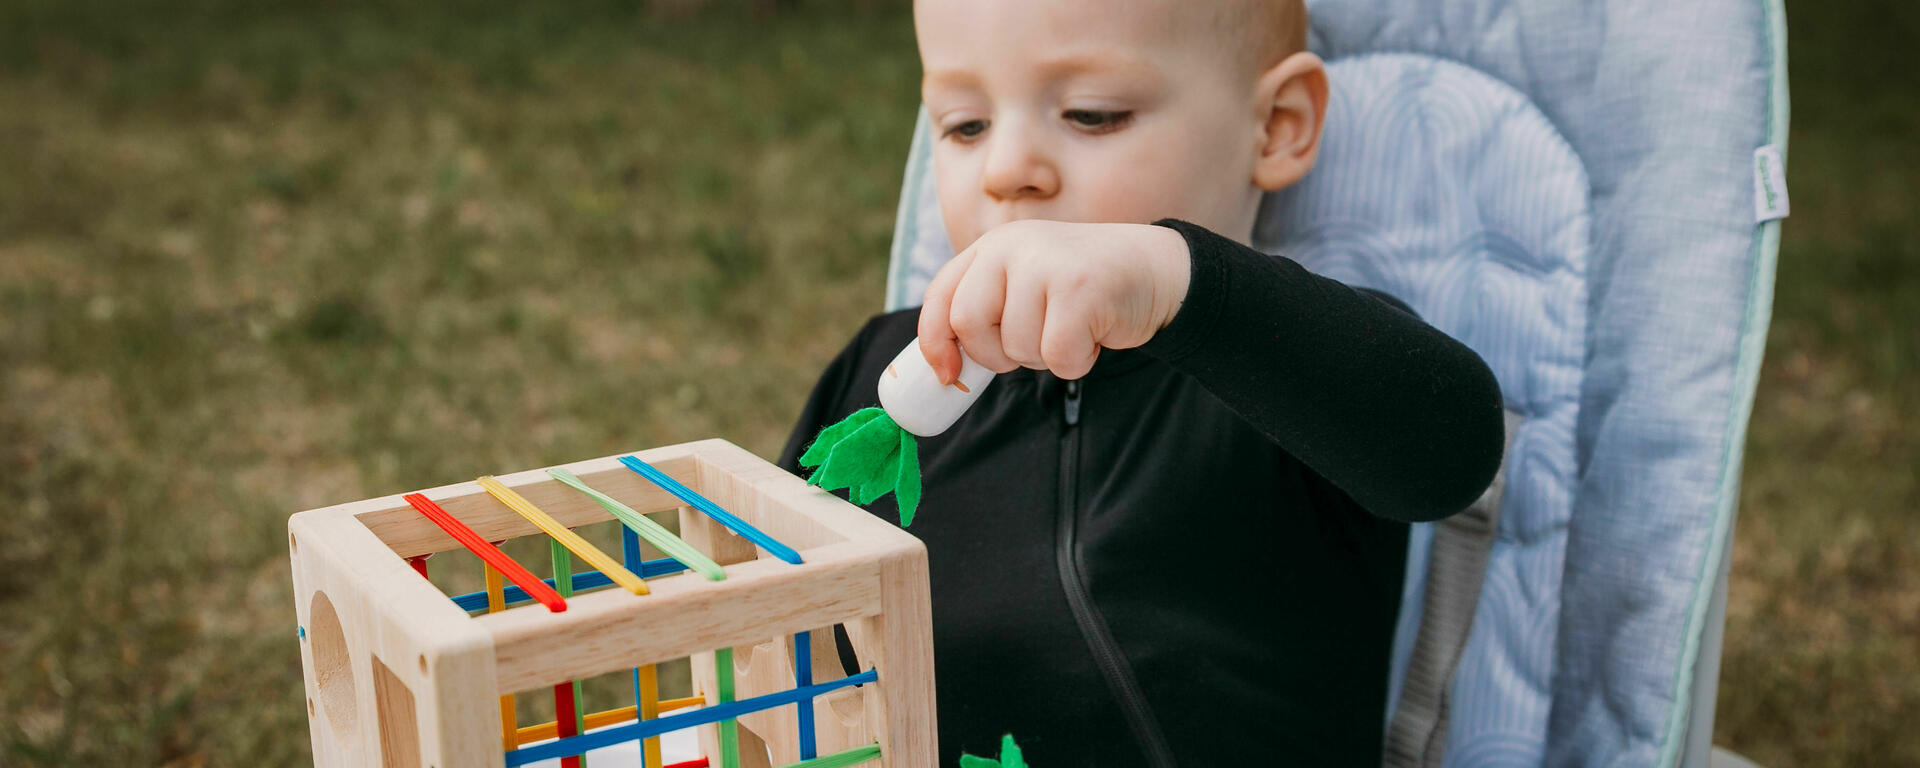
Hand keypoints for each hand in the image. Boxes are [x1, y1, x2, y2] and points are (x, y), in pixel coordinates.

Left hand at [918, 219, 1190, 382]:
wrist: (1156, 271)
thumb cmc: (1084, 291)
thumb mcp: (1026, 288)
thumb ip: (987, 312)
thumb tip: (944, 371)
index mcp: (992, 247)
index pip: (940, 298)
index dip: (934, 342)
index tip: (947, 375)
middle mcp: (1012, 247)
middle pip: (968, 324)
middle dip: (995, 354)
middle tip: (1031, 346)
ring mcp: (1046, 264)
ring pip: (1016, 347)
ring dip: (1045, 356)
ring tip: (1073, 328)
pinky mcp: (1079, 289)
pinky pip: (1056, 356)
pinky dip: (1076, 361)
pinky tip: (1093, 335)